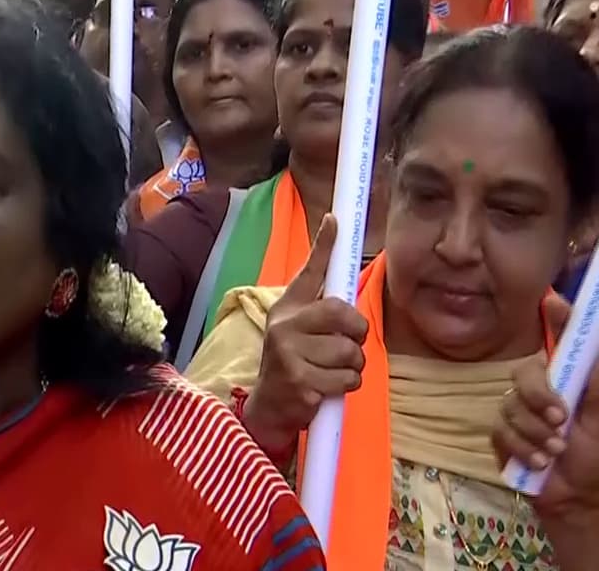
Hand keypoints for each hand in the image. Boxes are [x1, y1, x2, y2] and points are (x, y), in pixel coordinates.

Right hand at [244, 215, 367, 454]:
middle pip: (344, 315)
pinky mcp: (300, 380)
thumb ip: (320, 309)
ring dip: (351, 368)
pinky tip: (324, 389)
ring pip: (351, 352)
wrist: (269, 406)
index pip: (310, 272)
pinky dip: (345, 388)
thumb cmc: (294, 363)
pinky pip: (347, 379)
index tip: (335, 219)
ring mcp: (290, 352)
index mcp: (288, 308)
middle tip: (345, 347)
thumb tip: (342, 291)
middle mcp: (285, 324)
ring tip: (330, 372)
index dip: (324, 244)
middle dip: (356, 336)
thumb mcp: (298, 331)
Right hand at [494, 337, 598, 568]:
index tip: (553, 300)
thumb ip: (594, 369)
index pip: (557, 338)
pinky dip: (522, 448)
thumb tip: (578, 319)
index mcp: (568, 378)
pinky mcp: (502, 436)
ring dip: (536, 433)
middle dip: (540, 398)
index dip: (554, 318)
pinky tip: (540, 462)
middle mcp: (541, 389)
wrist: (583, 498)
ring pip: (510, 405)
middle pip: (523, 372)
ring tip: (557, 453)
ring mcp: (518, 412)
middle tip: (561, 419)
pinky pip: (500, 431)